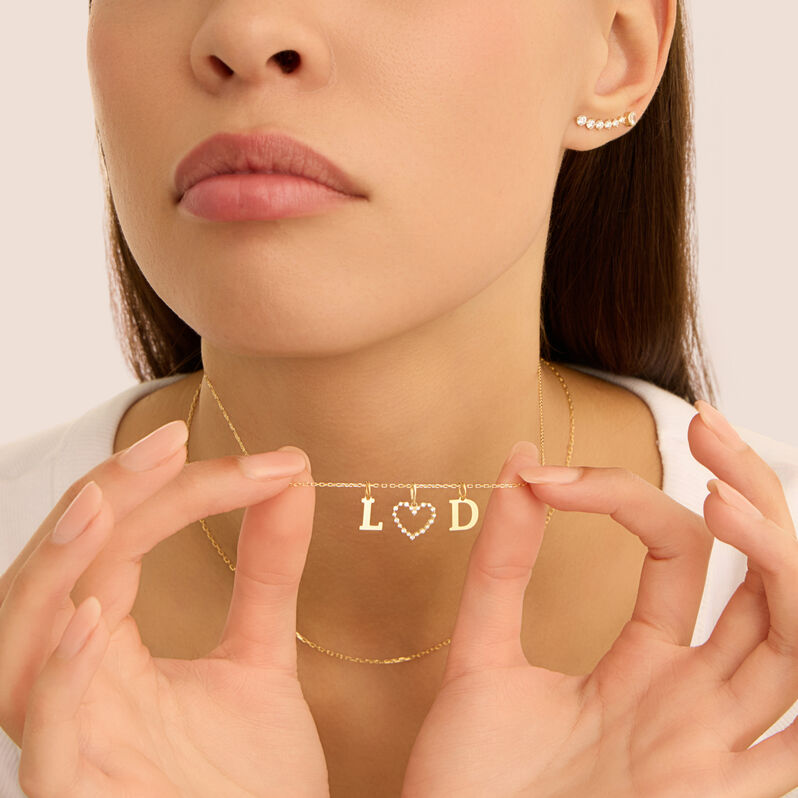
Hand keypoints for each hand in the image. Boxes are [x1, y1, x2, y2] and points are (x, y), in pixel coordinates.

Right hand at [0, 421, 328, 797]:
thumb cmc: (249, 785)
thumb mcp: (261, 660)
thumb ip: (269, 571)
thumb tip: (289, 473)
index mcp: (107, 654)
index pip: (119, 545)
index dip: (175, 491)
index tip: (266, 463)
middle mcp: (73, 689)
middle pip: (60, 573)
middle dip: (107, 500)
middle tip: (170, 444)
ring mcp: (69, 744)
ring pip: (17, 643)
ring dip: (55, 566)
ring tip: (107, 502)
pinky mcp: (76, 795)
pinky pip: (44, 735)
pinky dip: (57, 674)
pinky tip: (93, 615)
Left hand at [402, 406, 797, 797]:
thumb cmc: (469, 784)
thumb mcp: (481, 658)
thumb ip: (501, 566)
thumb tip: (521, 459)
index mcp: (649, 672)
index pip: (680, 553)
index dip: (625, 497)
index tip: (545, 478)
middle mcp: (698, 706)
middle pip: (765, 582)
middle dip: (752, 495)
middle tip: (708, 424)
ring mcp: (717, 754)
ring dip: (782, 561)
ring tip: (725, 497)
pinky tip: (788, 588)